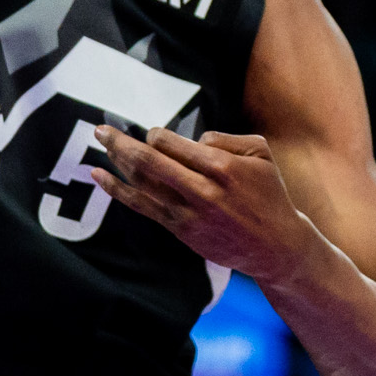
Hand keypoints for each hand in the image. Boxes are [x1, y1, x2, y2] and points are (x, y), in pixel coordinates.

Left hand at [88, 124, 320, 286]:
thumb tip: (189, 139)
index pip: (171, 143)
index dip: (156, 135)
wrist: (275, 246)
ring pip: (142, 184)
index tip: (155, 135)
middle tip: (100, 129)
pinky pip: (143, 207)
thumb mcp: (259, 153)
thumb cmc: (268, 193)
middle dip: (121, 142)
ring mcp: (189, 214)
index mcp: (221, 167)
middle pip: (149, 161)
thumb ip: (225, 138)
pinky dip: (119, 191)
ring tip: (100, 144)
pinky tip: (101, 177)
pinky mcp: (182, 230)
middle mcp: (201, 191)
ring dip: (116, 162)